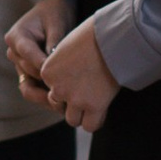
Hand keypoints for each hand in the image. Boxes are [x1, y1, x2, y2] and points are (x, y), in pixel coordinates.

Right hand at [6, 0, 65, 96]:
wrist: (52, 14)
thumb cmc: (55, 15)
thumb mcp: (56, 24)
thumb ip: (54, 42)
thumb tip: (55, 64)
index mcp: (16, 36)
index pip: (27, 53)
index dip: (43, 65)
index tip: (62, 75)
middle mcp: (13, 52)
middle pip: (29, 72)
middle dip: (48, 83)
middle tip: (68, 94)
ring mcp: (19, 65)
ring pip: (28, 88)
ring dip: (45, 97)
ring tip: (63, 106)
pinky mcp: (27, 75)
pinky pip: (33, 91)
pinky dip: (46, 98)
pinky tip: (61, 105)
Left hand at [39, 18, 120, 132]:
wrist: (112, 37)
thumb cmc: (94, 34)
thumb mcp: (68, 45)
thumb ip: (62, 63)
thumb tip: (68, 71)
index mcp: (47, 71)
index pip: (51, 87)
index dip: (65, 84)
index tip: (79, 77)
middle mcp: (57, 87)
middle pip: (58, 104)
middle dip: (71, 100)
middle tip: (87, 90)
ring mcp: (75, 99)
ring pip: (72, 119)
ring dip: (82, 113)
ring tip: (95, 101)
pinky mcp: (94, 106)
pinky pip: (90, 125)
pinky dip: (95, 121)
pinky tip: (102, 111)